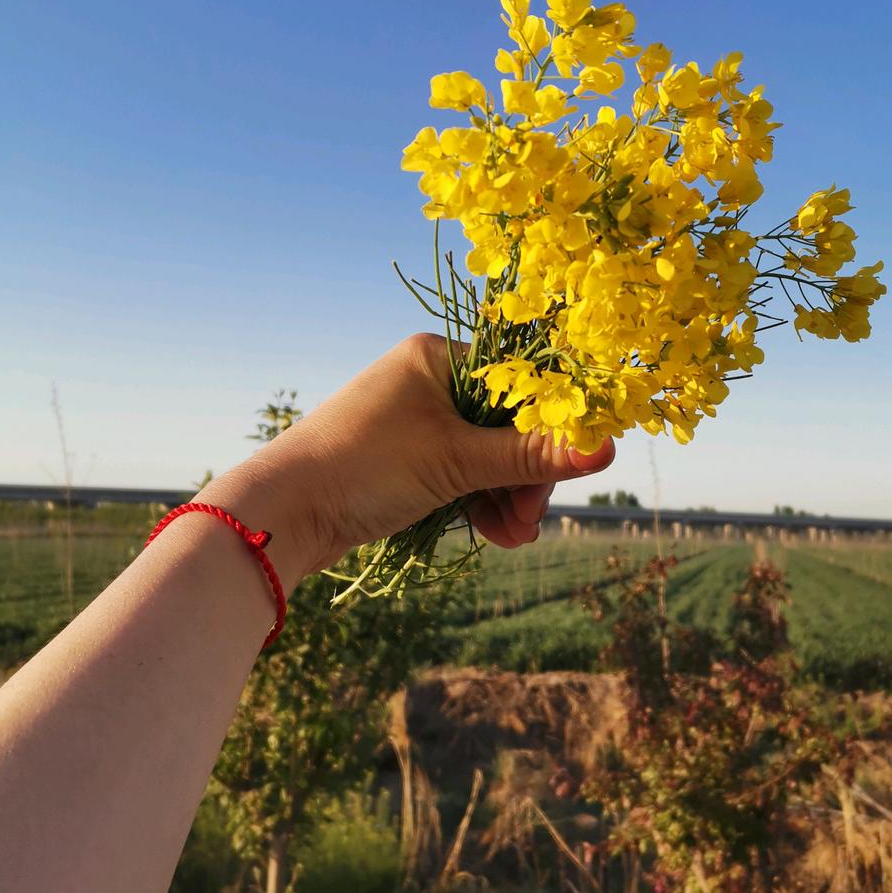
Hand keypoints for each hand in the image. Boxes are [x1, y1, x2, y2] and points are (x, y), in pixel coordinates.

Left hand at [204, 334, 614, 585]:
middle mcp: (430, 380)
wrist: (284, 512)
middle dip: (526, 476)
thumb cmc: (366, 465)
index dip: (551, 427)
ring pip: (487, 456)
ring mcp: (418, 421)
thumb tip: (607, 446)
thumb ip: (531, 454)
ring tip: (513, 536)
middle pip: (508, 425)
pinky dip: (480, 502)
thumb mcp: (456, 460)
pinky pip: (463, 474)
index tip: (568, 470)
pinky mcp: (408, 458)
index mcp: (440, 357)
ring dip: (507, 497)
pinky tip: (494, 533)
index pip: (521, 383)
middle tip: (531, 519)